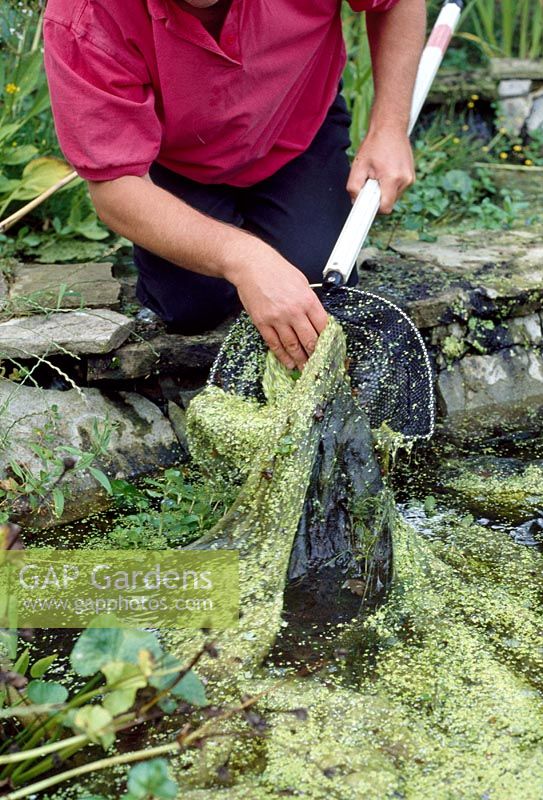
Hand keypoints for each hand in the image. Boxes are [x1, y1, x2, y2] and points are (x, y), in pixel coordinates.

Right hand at [227, 242, 327, 370]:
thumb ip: (310, 302)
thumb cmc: (276, 270)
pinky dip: (282, 355)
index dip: (327, 341)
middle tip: (318, 365)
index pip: (323, 326)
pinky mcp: (262, 322)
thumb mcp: (302, 282)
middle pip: (309, 340)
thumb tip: (317, 319)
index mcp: (307, 300)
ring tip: (304, 369)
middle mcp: (293, 311)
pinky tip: (288, 362)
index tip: (329, 349)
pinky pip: (274, 343)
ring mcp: (277, 318)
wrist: (252, 265)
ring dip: (300, 359)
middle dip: (315, 355)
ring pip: (292, 345)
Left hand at [347, 127, 414, 213]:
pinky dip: (389, 184)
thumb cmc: (374, 144)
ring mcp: (410, 178)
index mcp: (392, 179)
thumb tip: (355, 202)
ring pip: (393, 196)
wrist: (390, 127)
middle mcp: (405, 180)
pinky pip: (397, 188)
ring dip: (384, 189)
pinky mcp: (411, 176)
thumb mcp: (358, 165)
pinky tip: (386, 170)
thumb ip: (354, 187)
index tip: (366, 210)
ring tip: (379, 172)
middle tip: (371, 180)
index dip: (374, 210)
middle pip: (388, 202)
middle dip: (377, 196)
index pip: (385, 208)